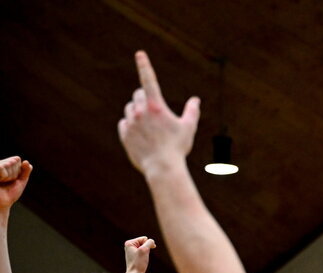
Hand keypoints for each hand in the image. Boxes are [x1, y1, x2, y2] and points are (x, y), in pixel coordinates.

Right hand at [0, 156, 31, 212]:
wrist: (1, 205)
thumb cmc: (9, 194)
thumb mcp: (20, 181)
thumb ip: (25, 171)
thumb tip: (27, 162)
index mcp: (3, 164)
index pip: (17, 159)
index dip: (18, 171)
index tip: (12, 180)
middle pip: (13, 161)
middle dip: (14, 174)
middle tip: (6, 182)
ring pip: (8, 164)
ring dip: (9, 176)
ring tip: (2, 182)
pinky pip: (1, 168)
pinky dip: (4, 176)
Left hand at [118, 51, 200, 176]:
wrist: (162, 167)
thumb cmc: (178, 148)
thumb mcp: (189, 128)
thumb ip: (192, 111)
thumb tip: (196, 100)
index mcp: (156, 106)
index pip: (149, 80)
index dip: (145, 65)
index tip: (140, 54)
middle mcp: (140, 111)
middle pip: (138, 95)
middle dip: (145, 99)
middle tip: (154, 112)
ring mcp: (130, 122)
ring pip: (130, 108)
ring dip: (137, 111)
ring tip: (149, 127)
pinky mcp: (124, 134)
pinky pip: (124, 123)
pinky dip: (130, 125)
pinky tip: (141, 135)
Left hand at [123, 236, 156, 272]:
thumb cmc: (138, 262)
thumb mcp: (145, 250)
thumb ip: (149, 242)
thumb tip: (151, 241)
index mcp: (129, 243)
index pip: (144, 238)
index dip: (147, 245)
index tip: (144, 252)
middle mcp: (129, 246)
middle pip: (144, 242)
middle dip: (147, 248)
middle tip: (143, 256)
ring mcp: (132, 251)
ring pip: (145, 248)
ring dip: (147, 253)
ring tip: (142, 259)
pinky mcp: (135, 256)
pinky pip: (144, 252)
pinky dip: (146, 256)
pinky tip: (143, 261)